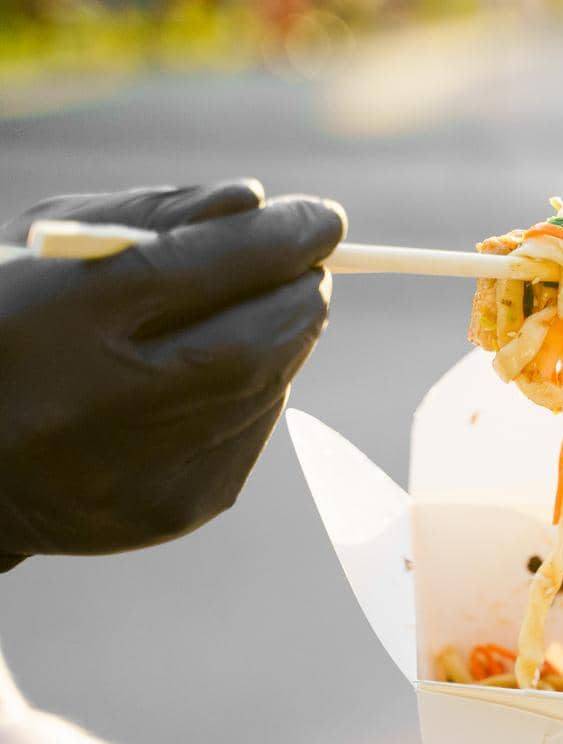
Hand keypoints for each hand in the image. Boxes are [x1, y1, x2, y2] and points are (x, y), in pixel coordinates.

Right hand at [0, 180, 344, 571]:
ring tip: (268, 310)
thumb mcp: (50, 248)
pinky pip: (247, 436)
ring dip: (284, 341)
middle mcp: (101, 404)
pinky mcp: (169, 511)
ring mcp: (140, 470)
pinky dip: (257, 392)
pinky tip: (223, 375)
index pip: (201, 269)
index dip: (279, 241)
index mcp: (56, 320)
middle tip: (312, 266)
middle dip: (298, 296)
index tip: (324, 217)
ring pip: (263, 390)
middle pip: (253, 342)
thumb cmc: (8, 324)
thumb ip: (155, 215)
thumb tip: (261, 205)